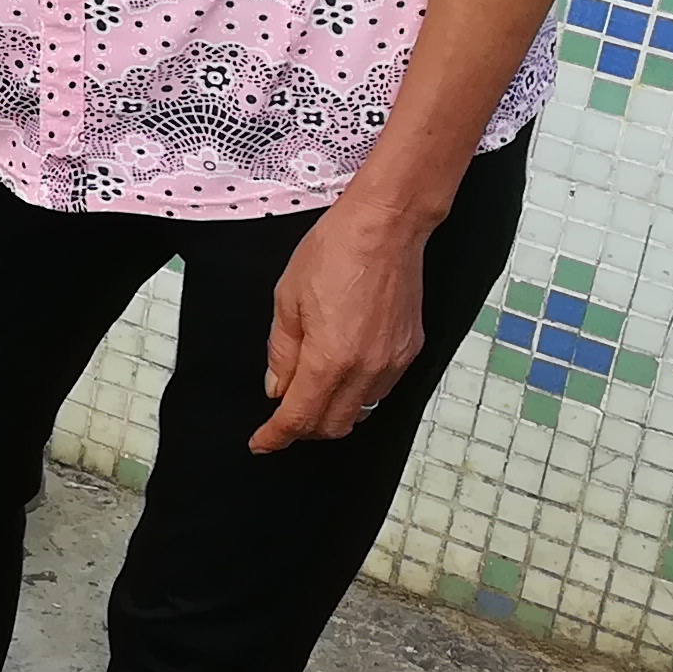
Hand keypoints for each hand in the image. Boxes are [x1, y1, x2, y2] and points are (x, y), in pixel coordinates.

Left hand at [251, 196, 432, 452]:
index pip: (300, 418)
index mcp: (330, 360)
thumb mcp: (287, 300)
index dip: (276, 436)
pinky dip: (357, 394)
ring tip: (309, 394)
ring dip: (332, 413)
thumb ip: (282, 352)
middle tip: (281, 419)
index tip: (261, 443)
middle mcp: (367, 371)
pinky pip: (380, 390)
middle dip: (304, 429)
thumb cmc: (332, 253)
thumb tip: (277, 389)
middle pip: (333, 425)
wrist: (385, 228)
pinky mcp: (410, 351)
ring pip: (360, 411)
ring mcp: (393, 363)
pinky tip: (342, 375)